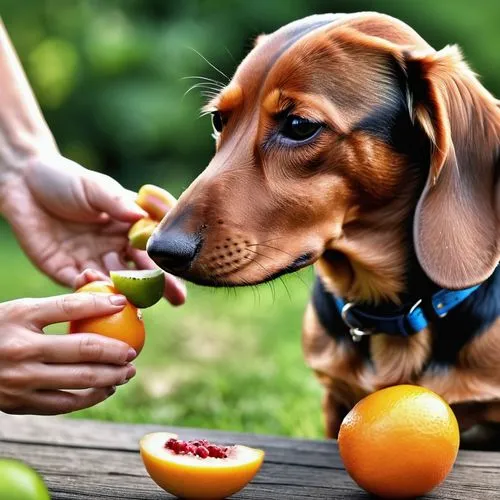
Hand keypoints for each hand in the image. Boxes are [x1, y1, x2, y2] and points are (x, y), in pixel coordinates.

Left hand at [0, 153, 185, 304]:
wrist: (23, 182)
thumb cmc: (67, 180)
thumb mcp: (96, 186)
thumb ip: (116, 202)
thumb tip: (141, 216)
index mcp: (128, 228)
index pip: (153, 248)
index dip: (170, 261)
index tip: (186, 272)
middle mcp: (114, 248)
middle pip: (140, 272)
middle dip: (160, 286)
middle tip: (177, 299)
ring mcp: (91, 261)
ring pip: (114, 282)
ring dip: (125, 290)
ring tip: (135, 295)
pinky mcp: (65, 270)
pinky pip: (81, 284)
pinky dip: (89, 286)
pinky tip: (91, 277)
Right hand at [0, 291, 136, 414]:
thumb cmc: (0, 331)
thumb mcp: (21, 311)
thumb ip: (59, 306)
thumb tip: (108, 300)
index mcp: (19, 317)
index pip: (69, 307)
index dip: (101, 303)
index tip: (123, 303)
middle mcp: (19, 348)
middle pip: (83, 349)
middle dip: (117, 351)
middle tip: (133, 352)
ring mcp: (19, 380)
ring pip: (79, 380)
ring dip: (111, 377)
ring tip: (127, 373)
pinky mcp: (18, 404)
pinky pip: (64, 404)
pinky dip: (90, 398)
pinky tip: (105, 390)